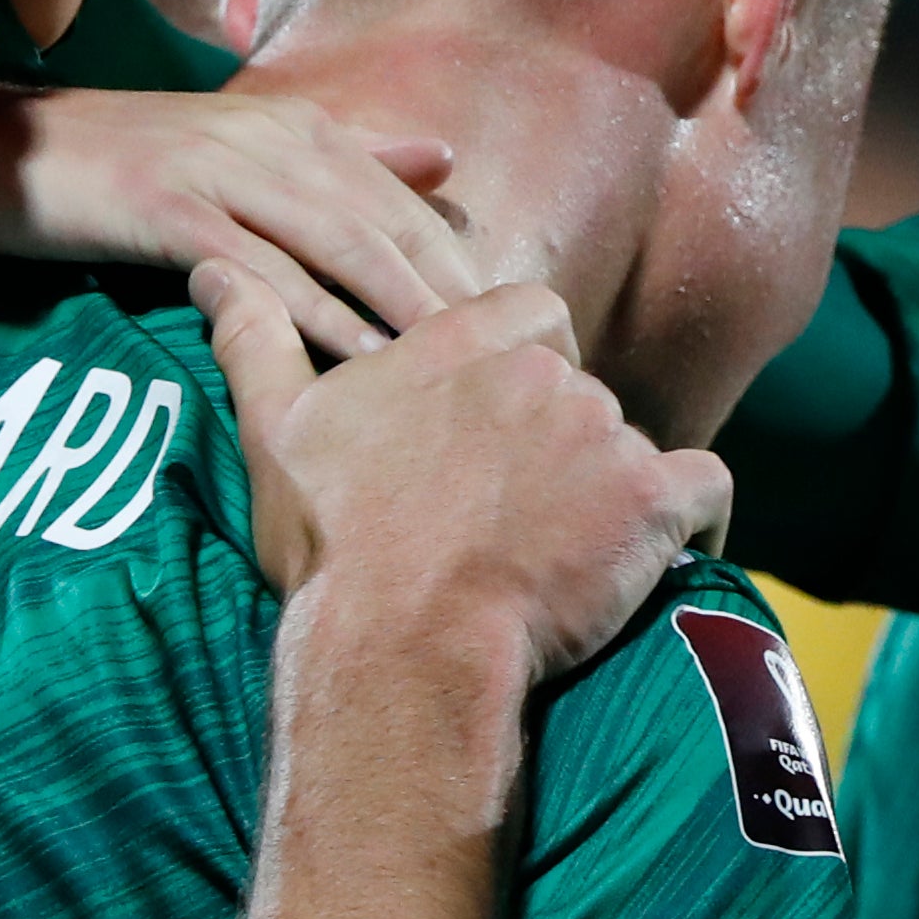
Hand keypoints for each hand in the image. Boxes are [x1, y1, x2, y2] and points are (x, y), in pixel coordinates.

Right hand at [0, 90, 485, 363]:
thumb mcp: (239, 150)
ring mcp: (217, 169)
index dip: (461, 262)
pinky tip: (358, 359)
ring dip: (403, 304)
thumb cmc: (119, 166)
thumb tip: (444, 156)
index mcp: (294, 126)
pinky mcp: (166, 209)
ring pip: (336, 239)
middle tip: (514, 360)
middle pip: (386, 220)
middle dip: (454, 291)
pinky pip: (260, 269)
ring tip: (463, 368)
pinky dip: (316, 313)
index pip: (402, 200)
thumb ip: (345, 155)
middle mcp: (269, 137)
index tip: (518, 327)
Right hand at [197, 271, 730, 678]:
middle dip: (560, 441)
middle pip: (580, 386)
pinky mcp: (652, 499)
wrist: (403, 647)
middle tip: (518, 513)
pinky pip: (705, 489)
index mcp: (459, 342)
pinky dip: (694, 519)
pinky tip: (669, 552)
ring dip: (610, 488)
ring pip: (630, 442)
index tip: (499, 428)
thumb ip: (257, 340)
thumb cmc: (337, 548)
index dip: (526, 364)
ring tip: (566, 554)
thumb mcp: (276, 434)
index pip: (531, 313)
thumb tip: (213, 271)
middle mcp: (540, 372)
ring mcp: (603, 432)